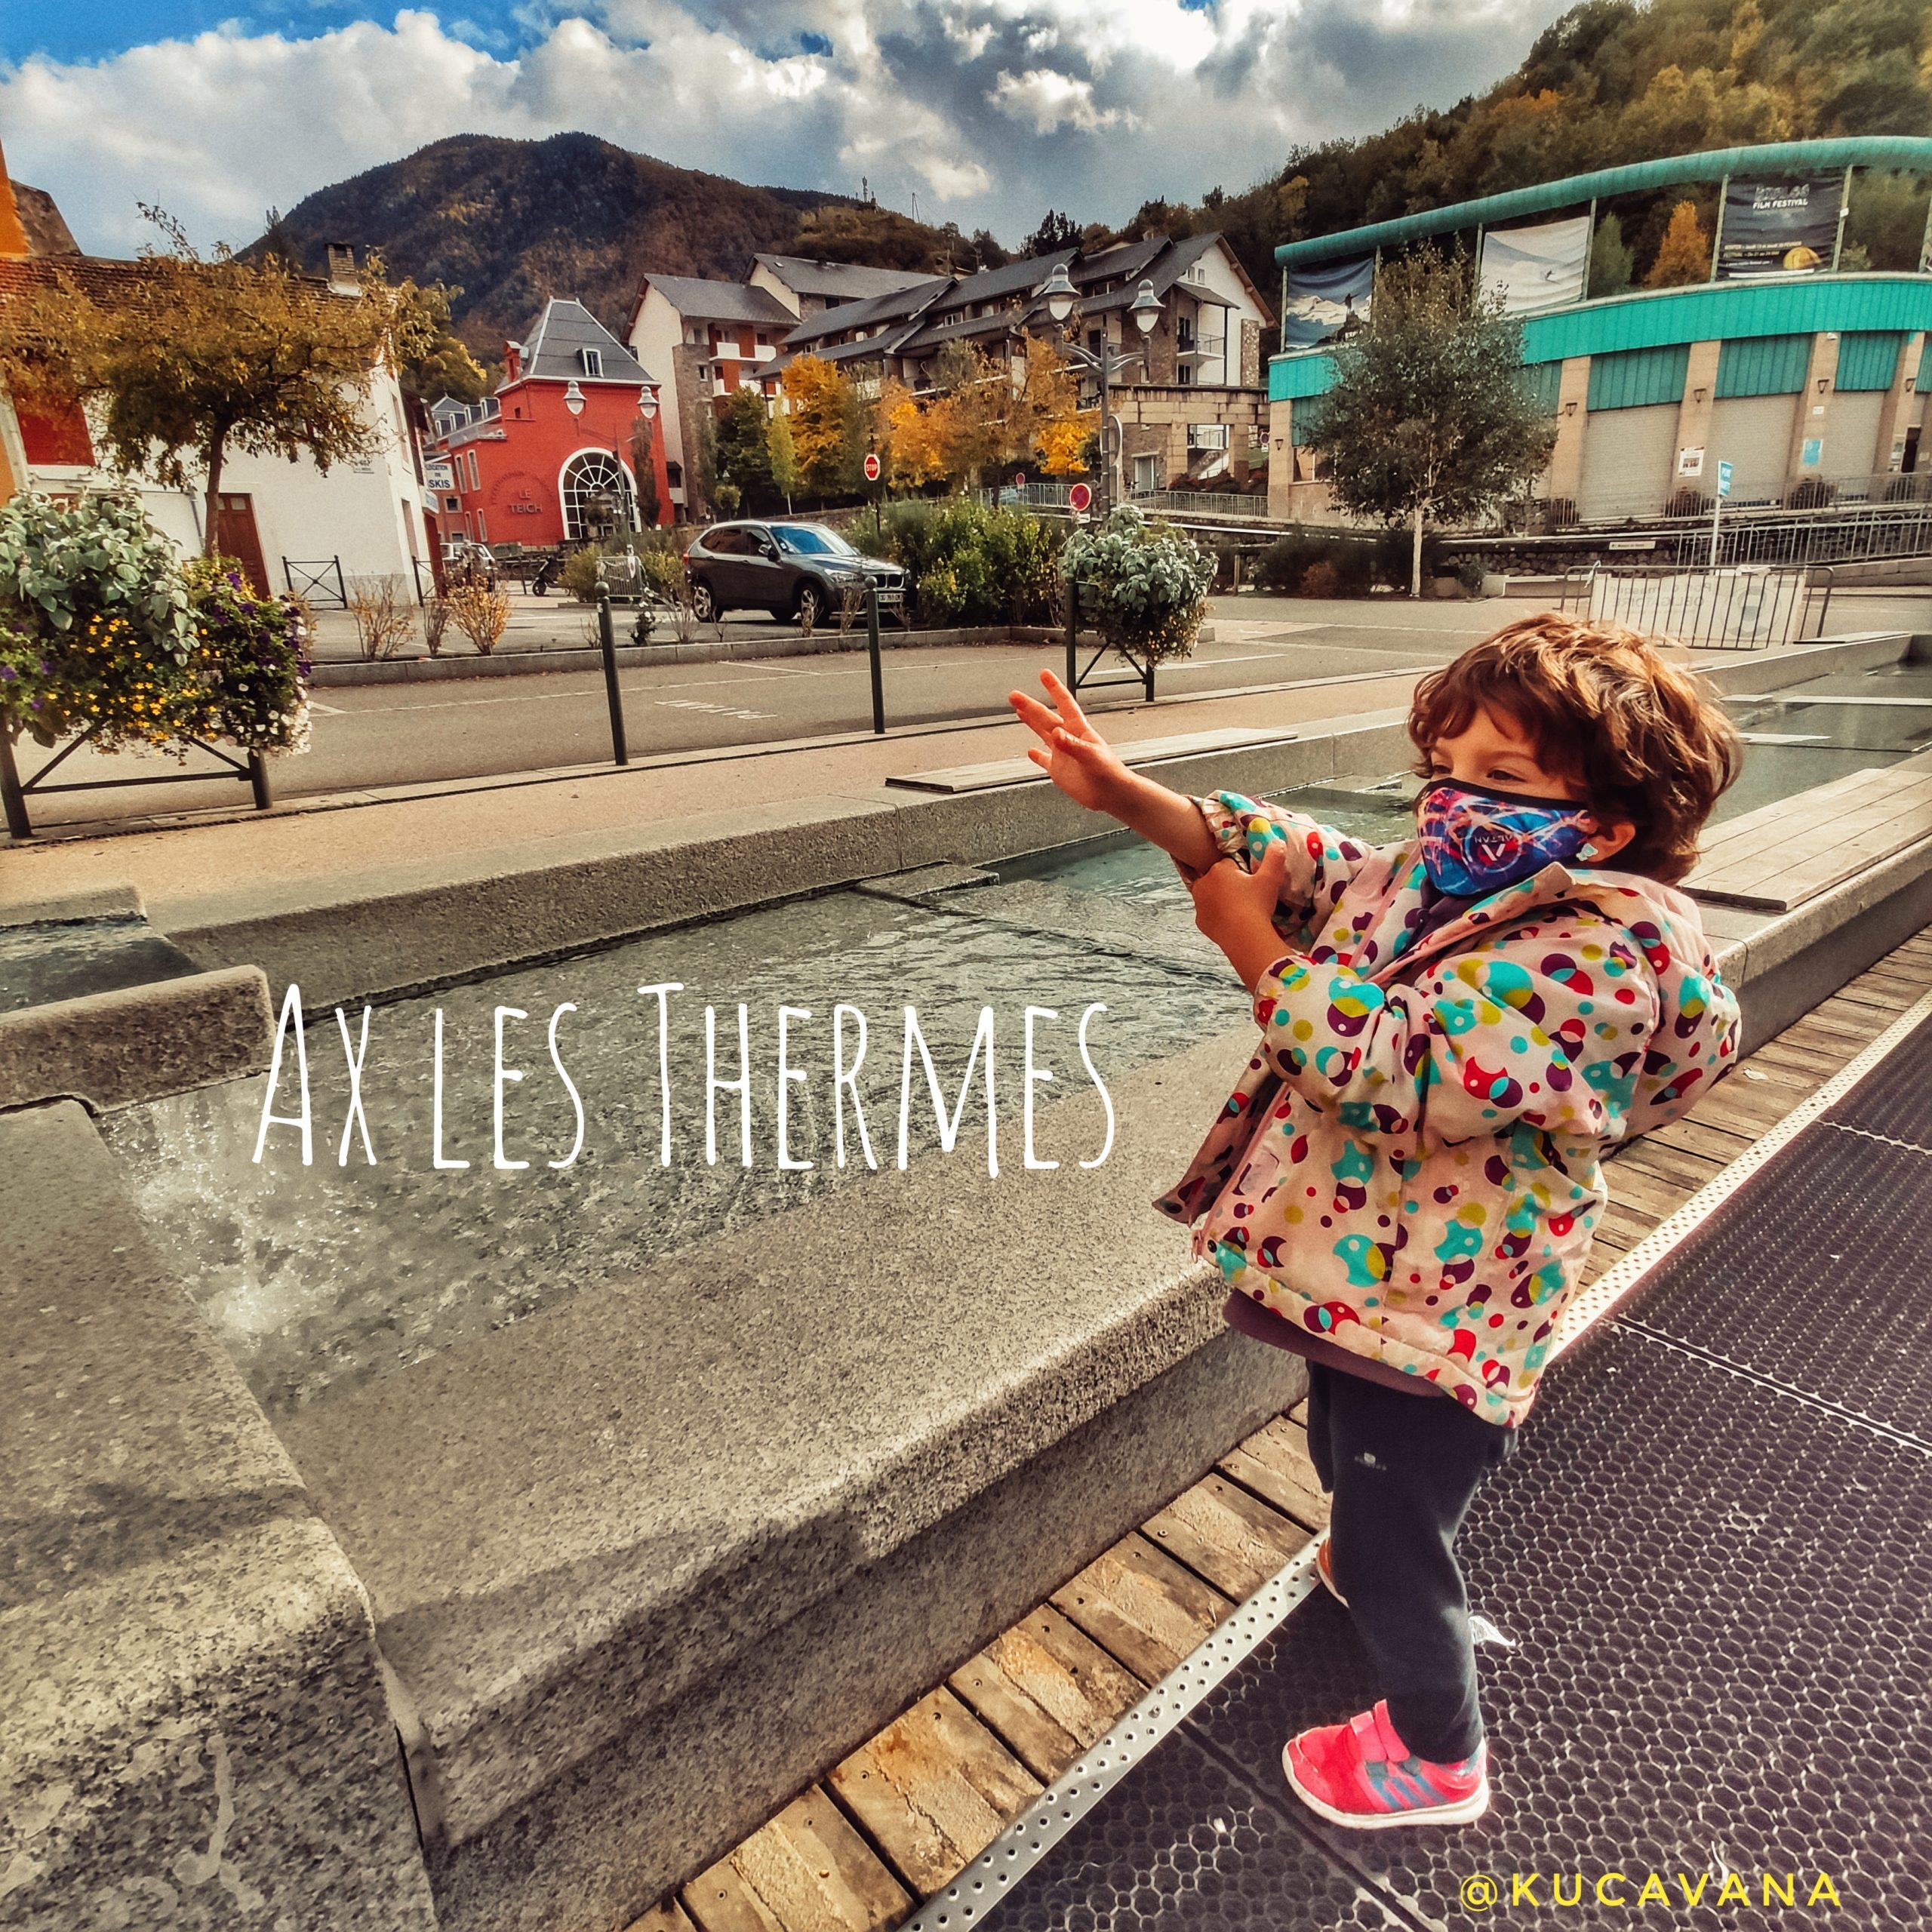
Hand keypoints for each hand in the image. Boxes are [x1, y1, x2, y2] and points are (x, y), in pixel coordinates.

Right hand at [1007, 668, 1130, 813]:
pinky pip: (1045, 760)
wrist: (1113, 794)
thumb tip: (1057, 734)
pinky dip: (1037, 756)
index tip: (1044, 675)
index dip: (1054, 688)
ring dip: (1031, 722)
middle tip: (1014, 695)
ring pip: (1043, 733)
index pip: (1065, 704)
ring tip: (1019, 710)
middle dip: (1030, 705)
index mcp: (1079, 730)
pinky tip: (1030, 751)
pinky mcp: (1060, 770)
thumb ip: (1073, 745)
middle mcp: (1068, 739)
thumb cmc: (1110, 773)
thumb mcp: (1091, 756)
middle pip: (1046, 717)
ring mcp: (1063, 754)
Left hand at [1186, 838, 1294, 990]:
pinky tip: (1231, 921)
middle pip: (1217, 878)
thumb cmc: (1257, 905)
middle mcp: (1203, 884)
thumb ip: (1274, 857)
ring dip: (1221, 899)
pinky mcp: (1199, 921)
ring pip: (1211, 895)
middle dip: (1229, 884)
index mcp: (1218, 870)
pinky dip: (1217, 916)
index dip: (1242, 872)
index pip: (1229, 864)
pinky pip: (1209, 914)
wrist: (1246, 938)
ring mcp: (1198, 904)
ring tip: (1240, 910)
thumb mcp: (1271, 878)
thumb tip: (1278, 842)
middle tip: (1247, 897)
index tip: (1251, 883)